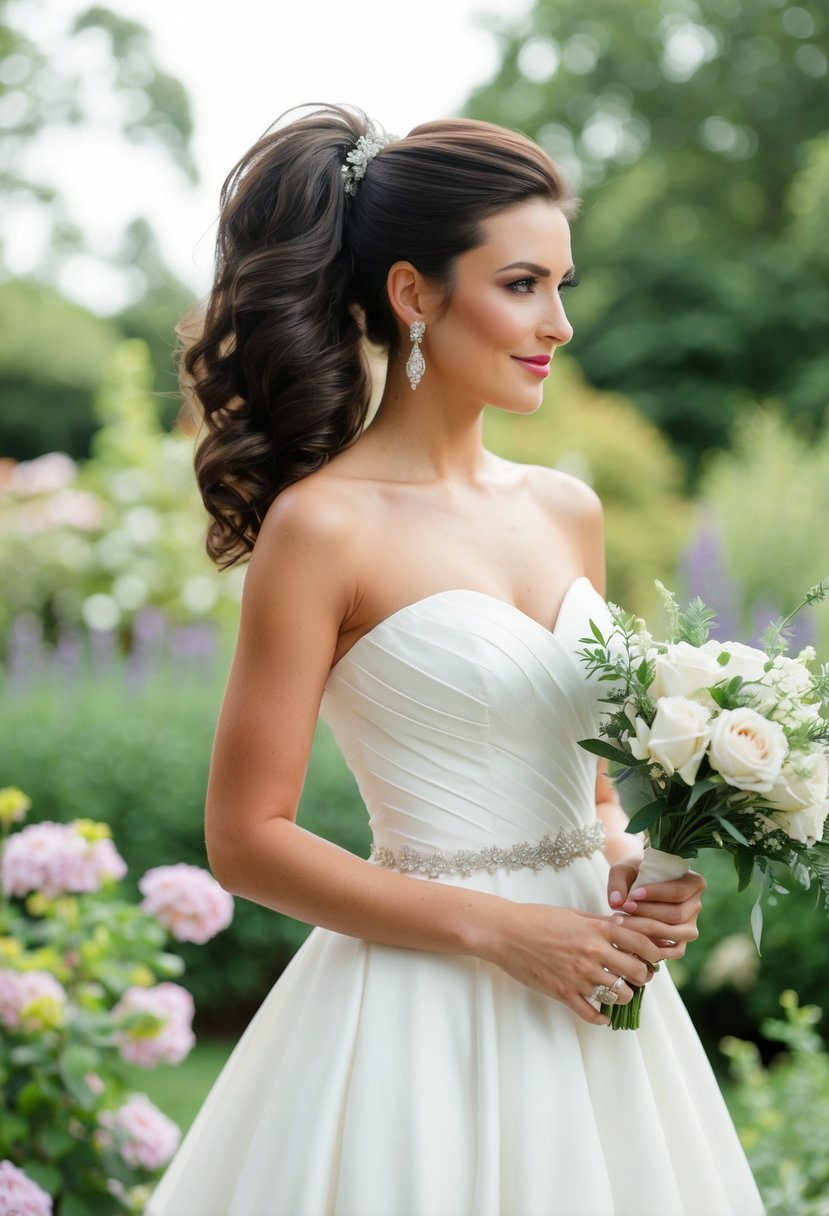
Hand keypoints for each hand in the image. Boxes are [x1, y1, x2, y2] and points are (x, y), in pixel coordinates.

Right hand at [484, 901, 663, 1025]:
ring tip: (619, 992)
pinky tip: (603, 1015)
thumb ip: (601, 923)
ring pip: (618, 995)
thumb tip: (625, 926)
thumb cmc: (538, 918)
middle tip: (638, 977)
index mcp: (597, 930)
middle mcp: (592, 953)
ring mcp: (578, 975)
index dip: (655, 953)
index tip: (654, 959)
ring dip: (624, 996)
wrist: (507, 932)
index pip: (641, 943)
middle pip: (636, 972)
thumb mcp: (574, 914)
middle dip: (642, 977)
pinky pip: (592, 1014)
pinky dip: (602, 1018)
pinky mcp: (563, 992)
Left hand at [606, 857, 704, 959]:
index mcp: (693, 882)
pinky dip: (655, 948)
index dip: (655, 895)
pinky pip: (675, 951)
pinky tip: (632, 939)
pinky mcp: (682, 941)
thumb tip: (615, 902)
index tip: (632, 896)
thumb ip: (617, 882)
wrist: (636, 883)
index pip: (678, 892)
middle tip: (623, 909)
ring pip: (675, 933)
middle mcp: (696, 905)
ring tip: (624, 922)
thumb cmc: (634, 872)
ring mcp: (691, 925)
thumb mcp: (623, 869)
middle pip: (676, 915)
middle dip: (648, 913)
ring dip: (647, 930)